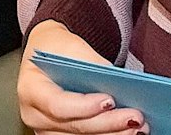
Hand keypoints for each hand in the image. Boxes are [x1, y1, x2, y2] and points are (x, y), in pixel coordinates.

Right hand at [18, 21, 143, 134]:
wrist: (49, 52)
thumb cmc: (58, 48)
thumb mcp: (73, 46)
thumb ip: (94, 65)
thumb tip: (119, 83)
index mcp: (31, 90)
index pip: (59, 105)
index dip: (85, 107)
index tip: (111, 101)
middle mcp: (34, 116)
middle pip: (75, 127)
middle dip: (108, 124)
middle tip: (136, 117)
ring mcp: (46, 130)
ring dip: (112, 134)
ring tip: (139, 127)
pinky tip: (127, 131)